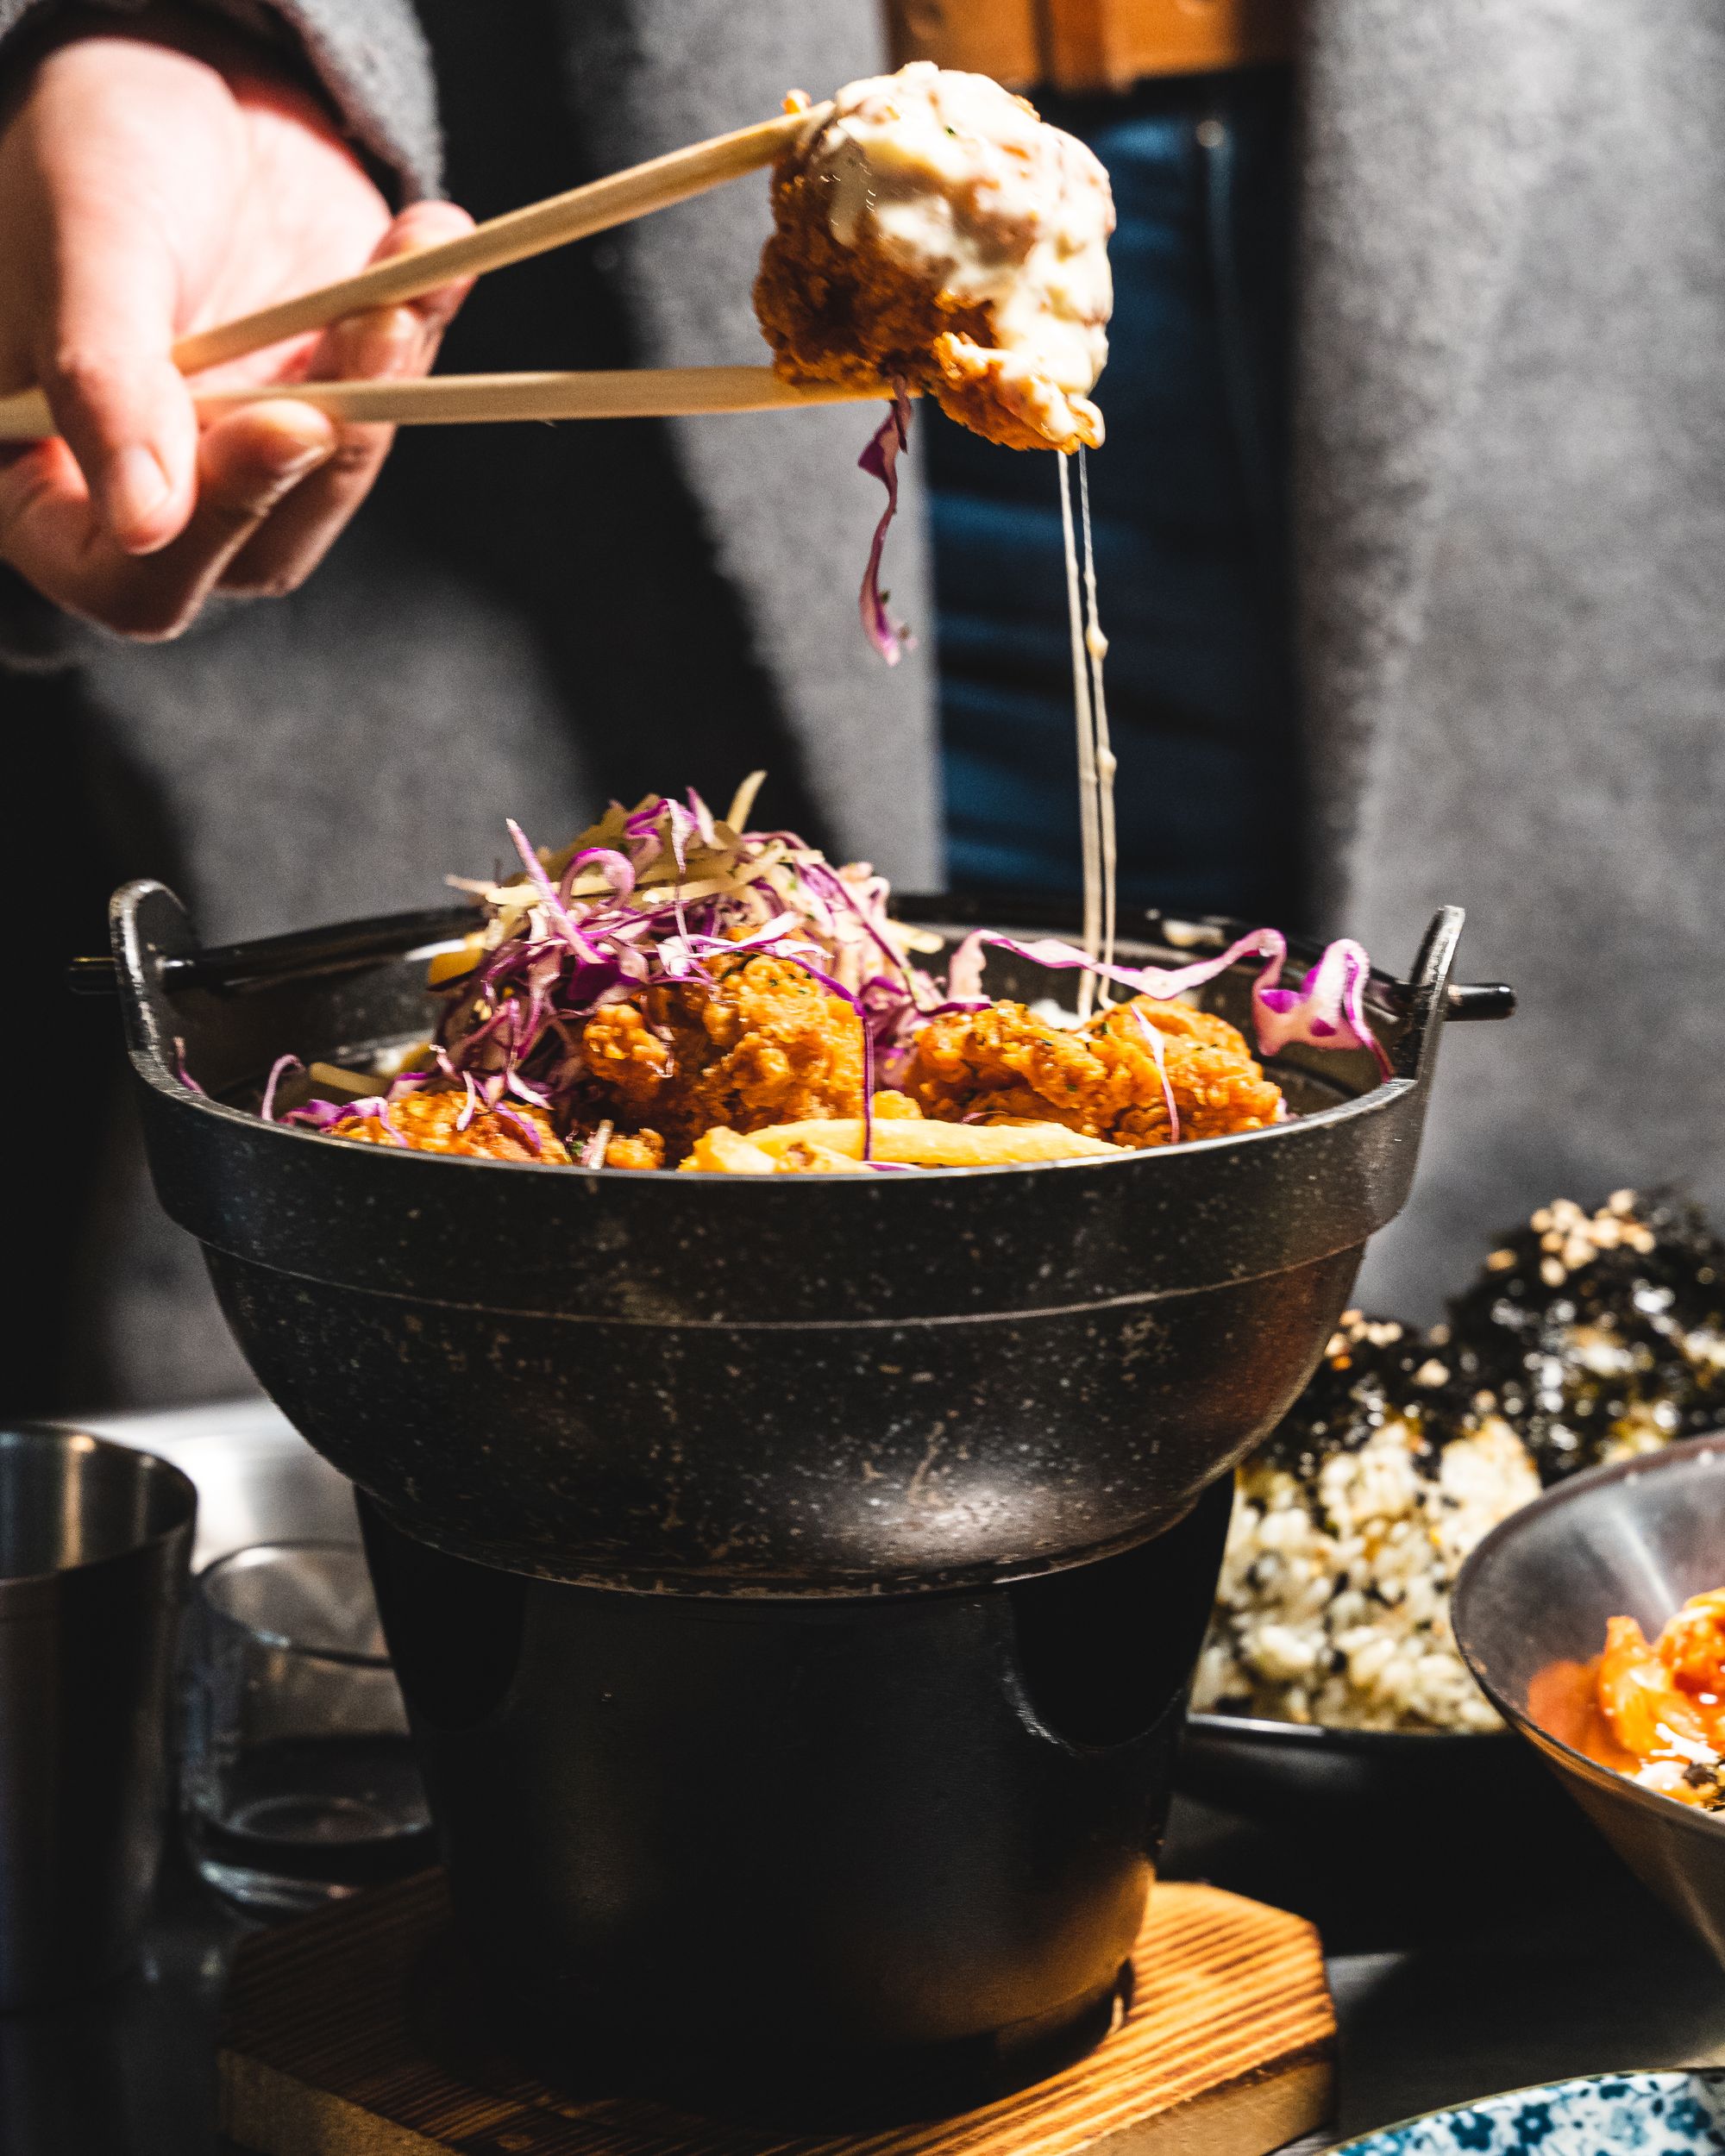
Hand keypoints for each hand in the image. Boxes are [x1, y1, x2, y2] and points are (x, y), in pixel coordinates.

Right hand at [0, 9, 473, 637]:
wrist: (171, 77)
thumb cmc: (87, 155)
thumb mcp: (80, 252)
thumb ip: (102, 385)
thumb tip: (144, 524)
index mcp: (51, 486)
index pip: (133, 582)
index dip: (216, 524)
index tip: (285, 424)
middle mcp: (161, 496)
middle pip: (259, 549)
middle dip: (326, 446)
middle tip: (369, 332)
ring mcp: (253, 457)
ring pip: (339, 478)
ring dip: (384, 386)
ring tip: (396, 287)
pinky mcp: (332, 400)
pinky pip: (396, 398)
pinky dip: (424, 325)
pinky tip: (432, 247)